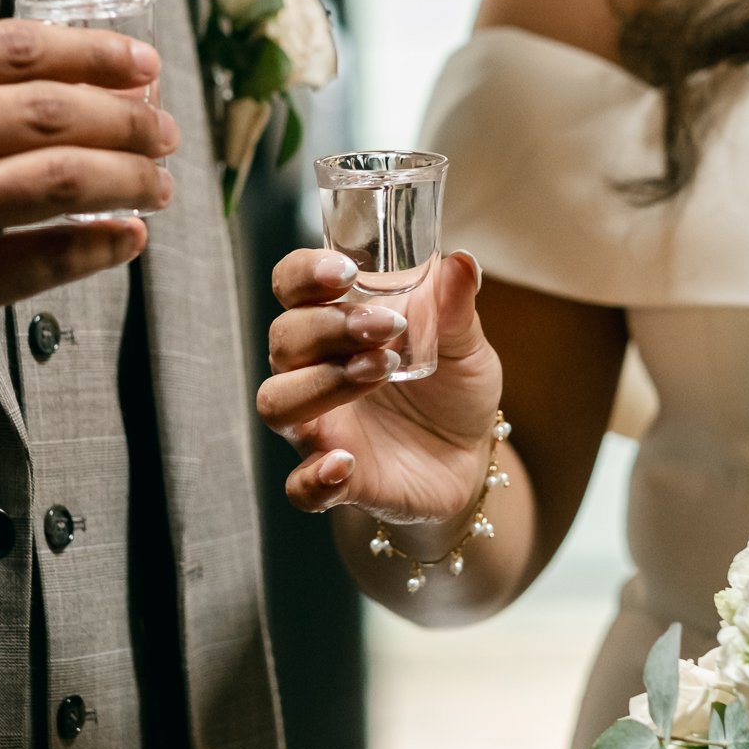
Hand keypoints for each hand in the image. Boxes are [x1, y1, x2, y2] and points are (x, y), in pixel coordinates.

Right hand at [0, 19, 175, 392]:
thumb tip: (75, 74)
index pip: (15, 49)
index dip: (95, 53)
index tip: (143, 62)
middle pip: (50, 113)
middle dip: (128, 119)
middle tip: (163, 131)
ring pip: (59, 180)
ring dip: (129, 179)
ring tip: (159, 184)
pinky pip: (44, 258)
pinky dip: (100, 244)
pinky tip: (127, 236)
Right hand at [258, 247, 501, 523]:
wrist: (471, 456)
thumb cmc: (453, 387)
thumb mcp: (464, 343)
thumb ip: (455, 306)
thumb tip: (463, 262)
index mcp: (337, 324)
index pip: (292, 286)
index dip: (304, 274)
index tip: (344, 273)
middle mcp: (316, 371)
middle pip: (283, 340)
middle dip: (327, 328)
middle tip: (388, 328)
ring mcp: (321, 427)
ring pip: (277, 402)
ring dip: (321, 384)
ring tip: (378, 372)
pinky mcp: (338, 480)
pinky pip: (300, 486)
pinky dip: (314, 476)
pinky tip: (345, 462)